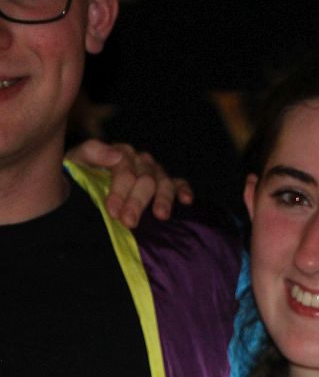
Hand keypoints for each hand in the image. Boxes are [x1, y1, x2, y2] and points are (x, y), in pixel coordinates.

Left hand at [66, 139, 193, 226]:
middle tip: (130, 222)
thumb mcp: (75, 162)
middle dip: (137, 202)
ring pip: (163, 182)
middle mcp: (140, 161)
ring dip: (163, 199)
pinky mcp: (167, 183)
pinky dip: (184, 191)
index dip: (119, 191)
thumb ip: (91, 153)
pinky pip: (179, 184)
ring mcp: (155, 172)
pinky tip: (186, 201)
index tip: (113, 211)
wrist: (83, 189)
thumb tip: (116, 155)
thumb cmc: (80, 177)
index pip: (124, 169)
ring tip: (161, 216)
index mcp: (119, 154)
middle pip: (145, 179)